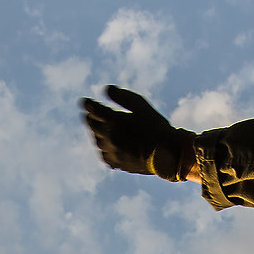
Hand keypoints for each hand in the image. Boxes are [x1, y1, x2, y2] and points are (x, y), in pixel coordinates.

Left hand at [79, 85, 195, 180]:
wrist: (168, 154)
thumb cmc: (156, 126)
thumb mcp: (142, 105)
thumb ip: (122, 97)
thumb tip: (106, 89)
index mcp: (114, 121)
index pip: (93, 110)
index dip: (88, 105)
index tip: (85, 101)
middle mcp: (109, 137)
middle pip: (93, 125)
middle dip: (90, 118)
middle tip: (89, 114)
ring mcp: (112, 152)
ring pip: (97, 141)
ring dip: (97, 133)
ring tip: (98, 128)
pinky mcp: (118, 163)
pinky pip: (105, 156)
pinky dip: (104, 149)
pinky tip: (108, 146)